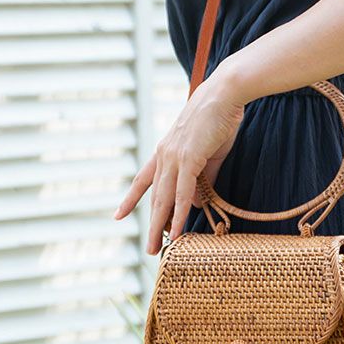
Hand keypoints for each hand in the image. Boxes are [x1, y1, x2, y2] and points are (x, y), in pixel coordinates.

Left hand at [113, 74, 245, 253]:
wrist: (224, 94)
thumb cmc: (218, 118)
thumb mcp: (209, 151)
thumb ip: (204, 177)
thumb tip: (196, 202)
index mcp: (166, 151)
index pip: (143, 180)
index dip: (132, 199)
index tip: (119, 215)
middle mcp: (164, 156)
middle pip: (153, 197)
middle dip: (150, 224)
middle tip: (148, 249)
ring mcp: (175, 158)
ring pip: (164, 199)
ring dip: (160, 226)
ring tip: (157, 248)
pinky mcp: (189, 159)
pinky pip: (182, 193)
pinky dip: (179, 214)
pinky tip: (177, 231)